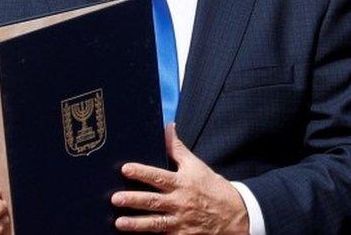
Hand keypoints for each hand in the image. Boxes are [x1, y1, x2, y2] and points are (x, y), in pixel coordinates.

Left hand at [112, 124, 249, 233]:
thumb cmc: (212, 187)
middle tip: (115, 198)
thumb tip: (168, 127)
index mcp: (182, 183)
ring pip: (155, 223)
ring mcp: (181, 222)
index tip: (126, 169)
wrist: (235, 214)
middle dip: (133, 200)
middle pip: (153, 201)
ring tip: (119, 223)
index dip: (142, 172)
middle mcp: (180, 202)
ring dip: (137, 224)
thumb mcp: (196, 165)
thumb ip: (177, 148)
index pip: (159, 176)